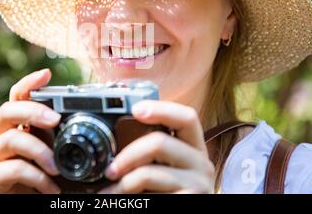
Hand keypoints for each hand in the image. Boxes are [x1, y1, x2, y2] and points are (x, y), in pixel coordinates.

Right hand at [0, 69, 61, 193]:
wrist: (21, 205)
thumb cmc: (41, 177)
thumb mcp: (54, 154)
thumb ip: (61, 139)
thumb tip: (92, 122)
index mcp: (18, 127)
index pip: (17, 97)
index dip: (28, 83)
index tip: (46, 73)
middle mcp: (1, 137)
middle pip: (7, 111)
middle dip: (32, 111)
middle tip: (55, 119)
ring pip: (10, 140)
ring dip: (39, 151)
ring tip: (57, 168)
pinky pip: (13, 169)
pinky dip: (37, 178)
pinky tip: (51, 188)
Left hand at [97, 100, 214, 193]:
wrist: (174, 213)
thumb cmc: (166, 191)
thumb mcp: (165, 166)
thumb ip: (152, 150)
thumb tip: (116, 136)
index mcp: (194, 148)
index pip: (187, 117)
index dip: (162, 109)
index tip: (135, 109)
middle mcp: (202, 164)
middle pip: (160, 142)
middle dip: (127, 154)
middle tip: (110, 169)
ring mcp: (198, 185)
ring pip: (149, 172)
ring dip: (123, 183)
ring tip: (109, 191)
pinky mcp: (190, 201)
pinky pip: (150, 193)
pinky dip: (130, 197)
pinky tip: (123, 200)